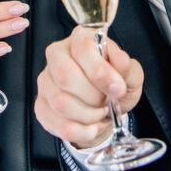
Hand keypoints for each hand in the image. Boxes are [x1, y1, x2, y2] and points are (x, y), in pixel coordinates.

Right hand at [35, 26, 143, 148]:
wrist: (104, 110)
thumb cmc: (113, 86)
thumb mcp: (129, 75)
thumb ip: (127, 67)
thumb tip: (121, 61)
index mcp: (80, 39)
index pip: (82, 49)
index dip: (101, 72)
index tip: (118, 88)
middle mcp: (57, 55)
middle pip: (65, 75)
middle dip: (93, 96)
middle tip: (106, 101)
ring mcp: (45, 81)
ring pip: (60, 102)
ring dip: (88, 115)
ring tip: (99, 113)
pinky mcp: (41, 105)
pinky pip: (59, 124)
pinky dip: (82, 131)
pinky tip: (91, 126)